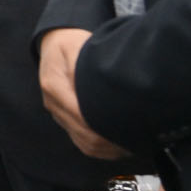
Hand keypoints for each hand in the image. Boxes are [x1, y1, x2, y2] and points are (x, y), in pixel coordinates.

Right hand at [38, 27, 129, 159]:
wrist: (54, 42)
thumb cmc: (70, 44)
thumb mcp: (78, 48)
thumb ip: (87, 68)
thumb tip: (103, 90)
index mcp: (54, 86)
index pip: (80, 116)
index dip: (104, 126)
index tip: (128, 127)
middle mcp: (53, 104)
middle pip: (83, 134)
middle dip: (110, 141)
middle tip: (137, 139)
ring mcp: (57, 113)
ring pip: (83, 143)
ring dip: (107, 148)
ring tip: (130, 145)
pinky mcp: (64, 119)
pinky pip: (81, 142)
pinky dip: (100, 148)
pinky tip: (118, 145)